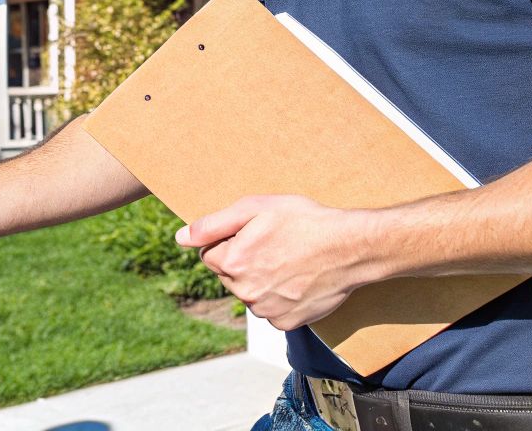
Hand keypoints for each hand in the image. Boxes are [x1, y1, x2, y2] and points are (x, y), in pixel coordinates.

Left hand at [175, 194, 381, 330]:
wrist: (351, 248)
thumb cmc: (304, 221)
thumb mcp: (255, 208)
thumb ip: (212, 224)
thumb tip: (180, 238)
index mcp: (232, 262)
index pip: (208, 254)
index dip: (229, 241)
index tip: (253, 233)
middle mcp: (245, 292)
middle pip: (228, 276)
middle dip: (242, 261)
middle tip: (274, 245)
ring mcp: (266, 311)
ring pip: (249, 294)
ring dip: (260, 280)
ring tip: (288, 261)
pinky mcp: (286, 323)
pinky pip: (271, 311)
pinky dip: (279, 297)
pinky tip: (297, 280)